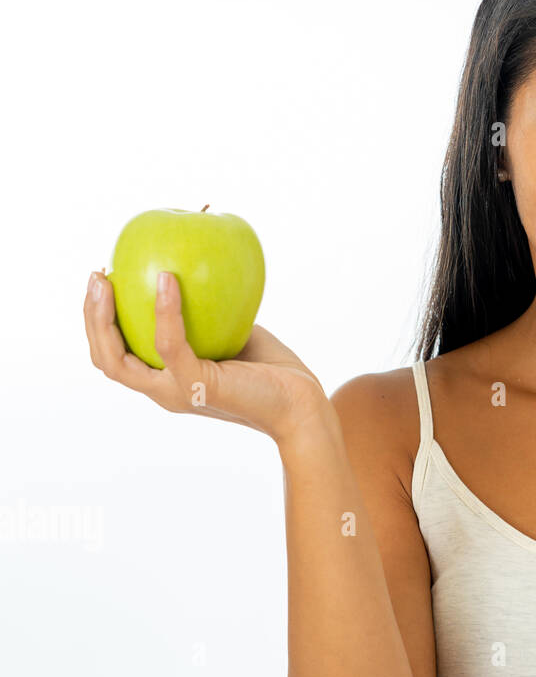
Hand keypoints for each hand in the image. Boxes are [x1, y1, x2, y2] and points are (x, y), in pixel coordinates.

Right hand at [84, 269, 330, 445]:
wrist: (302, 405)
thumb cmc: (271, 370)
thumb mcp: (231, 335)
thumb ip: (207, 315)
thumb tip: (192, 272)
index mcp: (166, 379)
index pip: (116, 355)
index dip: (99, 321)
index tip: (102, 281)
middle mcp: (163, 390)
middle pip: (105, 358)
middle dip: (91, 317)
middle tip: (96, 276)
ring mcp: (176, 392)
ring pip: (120, 360)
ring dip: (105, 318)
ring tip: (106, 281)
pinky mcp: (197, 386)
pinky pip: (170, 345)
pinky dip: (165, 312)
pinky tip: (167, 280)